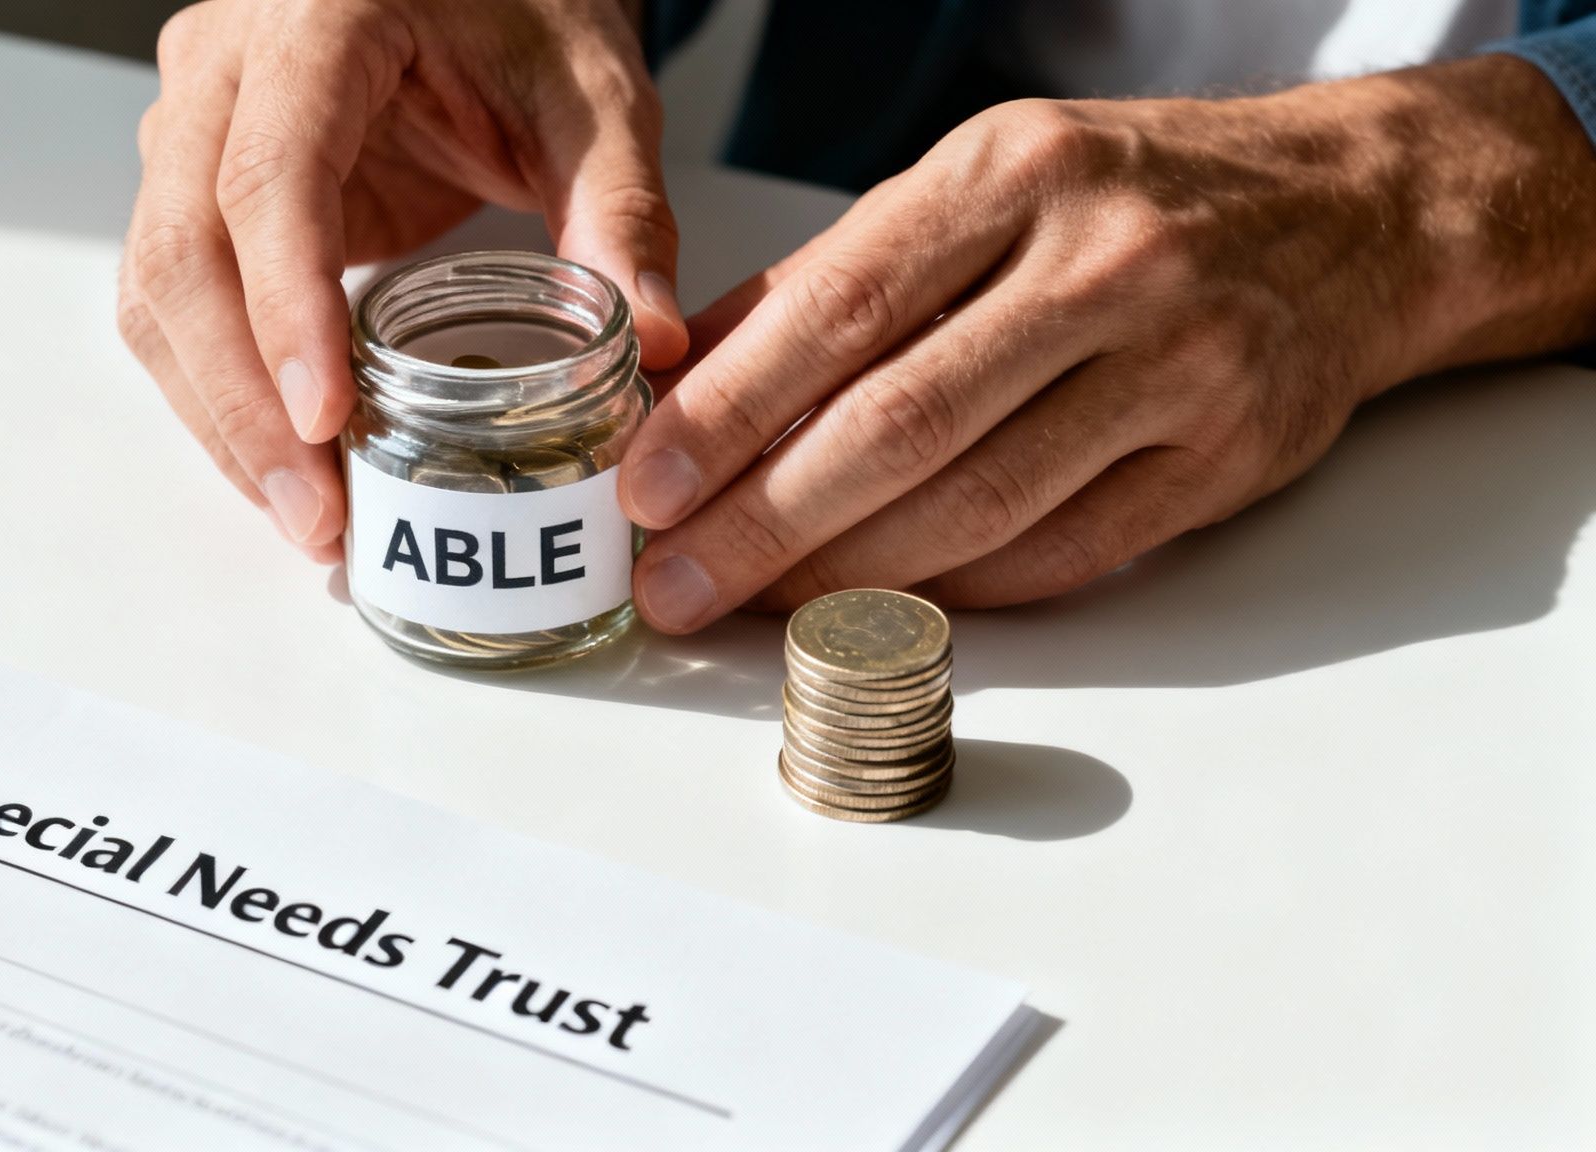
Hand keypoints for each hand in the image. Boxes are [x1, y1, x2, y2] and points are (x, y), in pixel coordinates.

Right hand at [119, 0, 687, 561]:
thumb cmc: (526, 9)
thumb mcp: (593, 98)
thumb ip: (620, 211)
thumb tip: (652, 340)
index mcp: (316, 18)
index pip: (270, 177)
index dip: (287, 309)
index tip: (326, 422)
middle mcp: (224, 64)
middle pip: (184, 250)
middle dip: (241, 402)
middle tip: (317, 516)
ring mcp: (193, 119)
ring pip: (157, 284)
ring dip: (220, 413)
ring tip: (307, 514)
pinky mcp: (198, 177)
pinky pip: (177, 295)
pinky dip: (220, 386)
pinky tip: (285, 460)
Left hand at [619, 54, 1595, 629]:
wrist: (1346, 213)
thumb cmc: (1126, 196)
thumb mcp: (981, 184)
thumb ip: (836, 280)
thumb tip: (690, 382)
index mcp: (1014, 173)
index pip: (840, 309)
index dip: (729, 413)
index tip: (647, 486)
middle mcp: (1101, 262)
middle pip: (899, 425)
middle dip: (764, 523)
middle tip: (676, 583)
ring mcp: (1178, 365)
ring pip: (979, 504)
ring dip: (846, 576)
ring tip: (753, 607)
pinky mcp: (1224, 458)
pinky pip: (1064, 551)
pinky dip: (956, 590)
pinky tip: (876, 606)